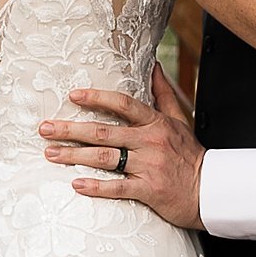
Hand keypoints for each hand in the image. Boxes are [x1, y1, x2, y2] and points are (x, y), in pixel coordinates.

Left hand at [38, 63, 204, 227]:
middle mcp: (150, 141)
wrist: (210, 190)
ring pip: (106, 158)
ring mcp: (149, 165)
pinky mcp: (149, 189)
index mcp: (155, 122)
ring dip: (74, 156)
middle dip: (70, 129)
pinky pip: (118, 187)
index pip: (122, 104)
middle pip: (104, 131)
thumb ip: (162, 94)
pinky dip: (96, 186)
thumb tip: (154, 66)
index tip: (73, 95)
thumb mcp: (180, 120)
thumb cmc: (189, 155)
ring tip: (51, 154)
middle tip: (45, 129)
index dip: (97, 97)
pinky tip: (76, 184)